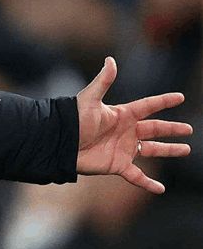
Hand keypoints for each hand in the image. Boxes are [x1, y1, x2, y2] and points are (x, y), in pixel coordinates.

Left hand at [75, 56, 191, 193]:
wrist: (60, 143)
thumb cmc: (74, 120)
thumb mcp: (90, 99)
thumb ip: (103, 80)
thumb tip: (111, 60)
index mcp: (122, 114)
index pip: (148, 106)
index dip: (164, 101)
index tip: (180, 97)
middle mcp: (126, 131)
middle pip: (155, 129)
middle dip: (172, 129)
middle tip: (188, 129)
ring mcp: (123, 149)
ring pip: (152, 150)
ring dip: (168, 150)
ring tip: (186, 149)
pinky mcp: (117, 165)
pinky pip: (137, 176)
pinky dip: (148, 183)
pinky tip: (160, 189)